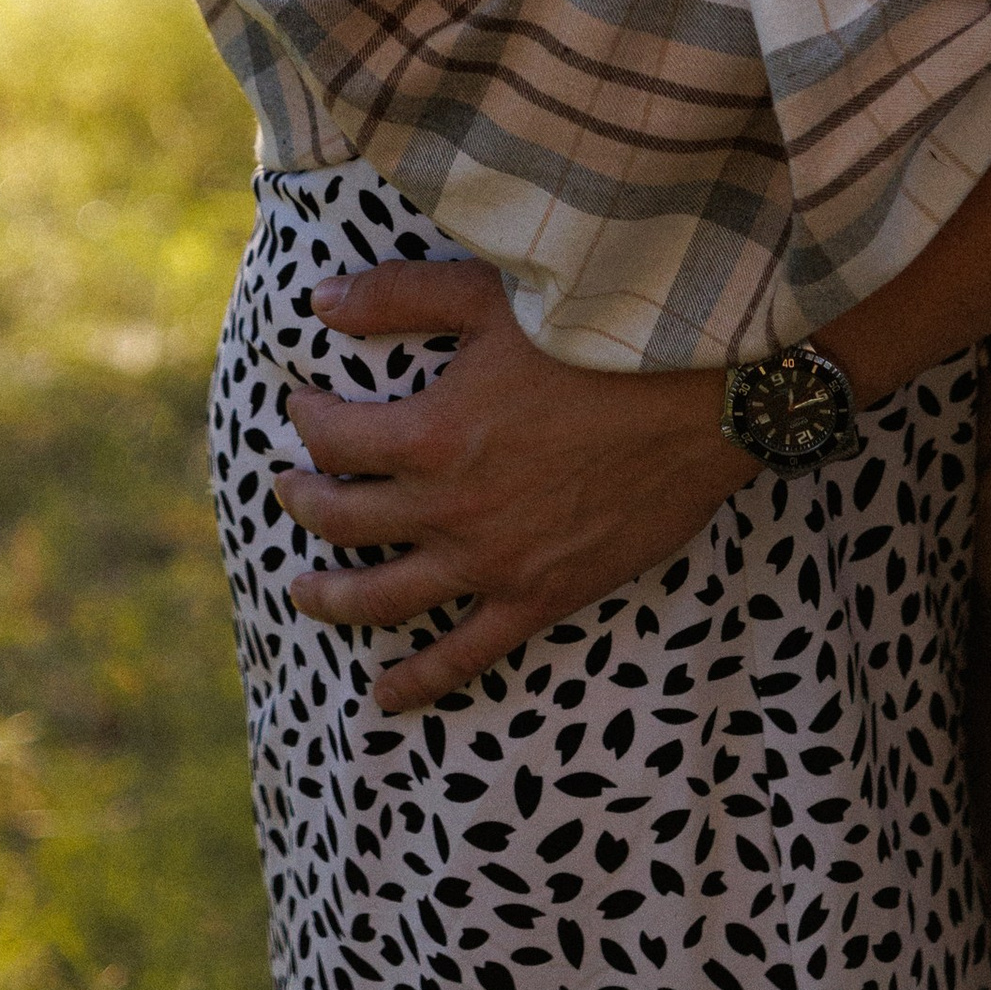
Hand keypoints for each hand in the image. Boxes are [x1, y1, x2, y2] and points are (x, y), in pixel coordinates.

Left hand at [274, 258, 750, 713]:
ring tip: (303, 592)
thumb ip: (397, 296)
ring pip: (384, 599)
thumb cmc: (597, 335)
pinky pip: (465, 656)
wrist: (702, 396)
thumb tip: (319, 302)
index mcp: (430, 434)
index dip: (307, 419)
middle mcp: (449, 509)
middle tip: (287, 489)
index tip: (302, 405)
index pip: (333, 439)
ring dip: (332, 599)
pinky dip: (418, 681)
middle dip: (304, 502)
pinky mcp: (541, 597)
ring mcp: (493, 564)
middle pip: (344, 520)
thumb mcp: (489, 295)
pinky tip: (385, 694)